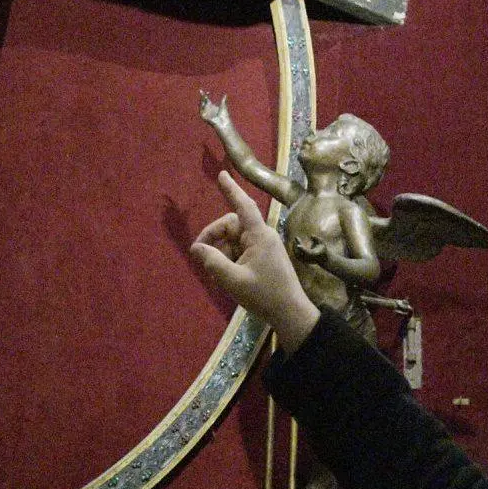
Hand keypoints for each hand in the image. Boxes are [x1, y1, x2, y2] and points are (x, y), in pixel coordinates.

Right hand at [191, 173, 320, 353]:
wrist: (290, 314)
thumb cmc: (264, 296)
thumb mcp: (233, 280)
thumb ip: (212, 262)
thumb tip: (197, 248)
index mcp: (259, 236)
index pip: (243, 206)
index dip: (231, 190)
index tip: (221, 174)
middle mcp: (262, 236)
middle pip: (230, 225)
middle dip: (213, 237)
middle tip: (198, 256)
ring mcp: (263, 247)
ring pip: (233, 240)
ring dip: (220, 253)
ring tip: (213, 275)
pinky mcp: (262, 258)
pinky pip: (240, 251)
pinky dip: (228, 260)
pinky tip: (223, 278)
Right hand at [199, 90, 230, 129]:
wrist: (223, 122)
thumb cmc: (224, 116)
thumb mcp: (223, 106)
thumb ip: (222, 100)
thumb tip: (225, 95)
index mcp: (211, 106)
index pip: (206, 99)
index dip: (205, 95)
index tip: (205, 91)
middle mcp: (208, 109)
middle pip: (203, 102)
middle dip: (203, 98)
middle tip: (204, 94)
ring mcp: (205, 113)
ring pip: (202, 106)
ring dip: (203, 102)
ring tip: (205, 98)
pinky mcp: (204, 117)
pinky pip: (201, 111)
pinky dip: (203, 108)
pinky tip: (205, 104)